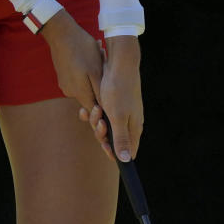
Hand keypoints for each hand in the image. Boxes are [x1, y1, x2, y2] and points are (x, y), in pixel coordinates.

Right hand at [40, 10, 105, 115]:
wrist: (61, 33)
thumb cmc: (82, 49)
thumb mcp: (96, 69)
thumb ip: (99, 92)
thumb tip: (104, 108)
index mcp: (79, 93)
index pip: (94, 112)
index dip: (104, 110)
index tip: (112, 98)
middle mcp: (70, 92)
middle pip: (90, 99)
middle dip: (100, 89)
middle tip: (105, 69)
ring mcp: (65, 84)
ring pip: (85, 87)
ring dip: (93, 78)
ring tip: (99, 57)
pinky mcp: (63, 76)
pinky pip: (78, 80)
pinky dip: (86, 73)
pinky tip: (90, 57)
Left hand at [81, 35, 142, 162]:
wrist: (119, 63)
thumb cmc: (119, 90)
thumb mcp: (118, 117)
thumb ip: (121, 139)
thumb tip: (127, 160)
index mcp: (134, 128)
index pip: (128, 151)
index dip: (114, 152)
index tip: (104, 146)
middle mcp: (130, 122)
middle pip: (113, 140)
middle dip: (101, 133)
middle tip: (99, 120)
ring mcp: (123, 113)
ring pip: (105, 127)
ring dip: (96, 120)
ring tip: (96, 107)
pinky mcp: (114, 105)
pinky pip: (102, 116)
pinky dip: (94, 112)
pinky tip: (89, 107)